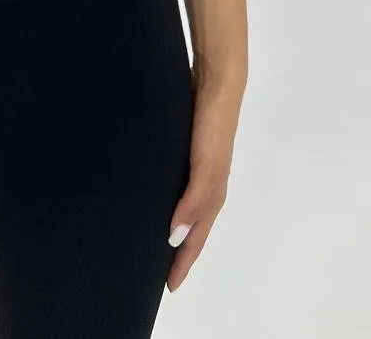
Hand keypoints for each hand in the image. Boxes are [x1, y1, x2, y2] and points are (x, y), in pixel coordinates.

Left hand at [165, 77, 241, 292]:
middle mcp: (207, 185)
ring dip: (175, 228)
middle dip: (179, 252)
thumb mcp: (204, 166)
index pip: (196, 238)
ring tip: (155, 242)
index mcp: (212, 194)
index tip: (169, 286)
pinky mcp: (188, 151)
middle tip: (159, 272)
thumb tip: (175, 238)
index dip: (183, 262)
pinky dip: (170, 202)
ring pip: (186, 209)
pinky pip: (178, 187)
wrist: (216, 83)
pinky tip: (155, 198)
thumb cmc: (212, 127)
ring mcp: (198, 168)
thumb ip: (193, 201)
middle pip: (193, 228)